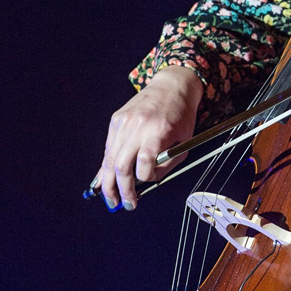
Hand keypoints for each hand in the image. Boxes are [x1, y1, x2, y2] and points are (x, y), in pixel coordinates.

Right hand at [93, 65, 203, 210]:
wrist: (171, 86)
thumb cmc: (181, 115)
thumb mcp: (184, 142)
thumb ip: (167, 163)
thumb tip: (147, 182)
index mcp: (158, 130)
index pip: (144, 161)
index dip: (144, 177)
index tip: (147, 182)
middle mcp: (138, 125)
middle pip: (121, 164)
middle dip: (120, 189)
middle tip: (122, 204)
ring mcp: (124, 122)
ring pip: (109, 158)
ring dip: (108, 182)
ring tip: (110, 198)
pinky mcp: (116, 119)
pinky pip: (109, 147)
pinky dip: (107, 165)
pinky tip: (105, 179)